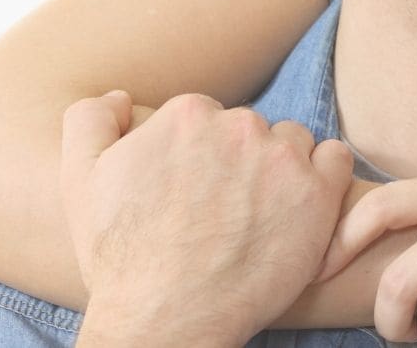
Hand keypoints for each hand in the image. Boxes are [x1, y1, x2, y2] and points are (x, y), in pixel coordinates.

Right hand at [60, 91, 353, 346]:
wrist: (167, 319)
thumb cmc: (122, 258)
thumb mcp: (82, 182)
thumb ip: (91, 121)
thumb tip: (119, 96)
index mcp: (186, 114)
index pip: (206, 117)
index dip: (199, 156)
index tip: (193, 191)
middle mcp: (238, 126)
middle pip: (248, 129)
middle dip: (238, 161)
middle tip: (222, 210)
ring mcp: (282, 158)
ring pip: (292, 142)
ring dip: (280, 168)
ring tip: (257, 216)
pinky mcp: (319, 192)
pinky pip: (334, 159)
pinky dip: (323, 178)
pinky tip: (299, 208)